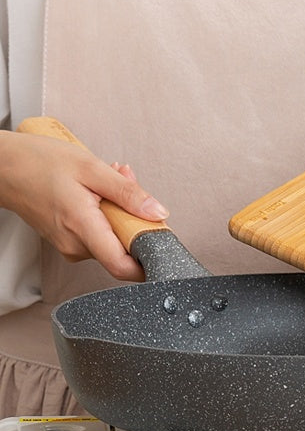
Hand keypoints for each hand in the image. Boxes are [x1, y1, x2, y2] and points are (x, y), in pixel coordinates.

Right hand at [0, 131, 168, 280]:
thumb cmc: (38, 162)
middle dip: (135, 218)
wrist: (2, 166)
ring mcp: (70, 246)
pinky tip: (97, 190)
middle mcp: (75, 245)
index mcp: (82, 228)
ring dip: (120, 211)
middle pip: (123, 248)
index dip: (149, 263)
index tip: (162, 246)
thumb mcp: (92, 168)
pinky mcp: (68, 241)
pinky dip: (105, 213)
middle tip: (128, 186)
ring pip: (112, 238)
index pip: (123, 268)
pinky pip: (98, 233)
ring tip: (108, 181)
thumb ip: (128, 193)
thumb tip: (157, 212)